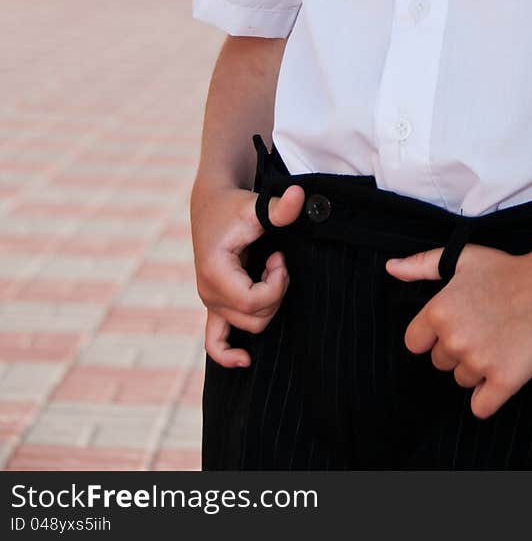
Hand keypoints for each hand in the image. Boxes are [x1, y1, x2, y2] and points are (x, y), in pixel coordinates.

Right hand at [191, 180, 305, 367]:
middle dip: (276, 292)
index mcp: (214, 272)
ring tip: (267, 272)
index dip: (276, 284)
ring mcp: (209, 302)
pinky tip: (245, 361)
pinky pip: (215, 342)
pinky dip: (228, 354)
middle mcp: (208, 292)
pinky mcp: (214, 306)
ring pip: (248, 326)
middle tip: (277, 262)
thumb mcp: (255, 205)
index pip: (252, 302)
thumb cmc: (234, 207)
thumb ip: (279, 207)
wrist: (212, 205)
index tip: (280, 258)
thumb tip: (299, 195)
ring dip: (267, 303)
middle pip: (254, 318)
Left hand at [385, 242, 531, 417]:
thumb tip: (391, 268)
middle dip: (457, 350)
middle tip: (484, 327)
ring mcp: (479, 362)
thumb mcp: (461, 258)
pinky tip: (500, 375)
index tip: (455, 325)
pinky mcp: (503, 381)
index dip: (433, 336)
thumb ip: (421, 265)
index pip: (415, 343)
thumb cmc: (505, 270)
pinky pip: (481, 406)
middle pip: (440, 363)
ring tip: (498, 341)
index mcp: (438, 312)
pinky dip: (488, 396)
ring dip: (476, 368)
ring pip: (463, 381)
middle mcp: (453, 339)